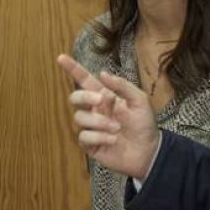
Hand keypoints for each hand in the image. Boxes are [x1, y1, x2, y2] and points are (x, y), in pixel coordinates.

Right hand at [58, 54, 159, 179]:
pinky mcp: (90, 144)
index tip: (61, 57)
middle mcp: (95, 110)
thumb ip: (122, 86)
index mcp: (105, 97)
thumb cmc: (144, 125)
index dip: (73, 69)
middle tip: (102, 100)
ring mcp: (91, 127)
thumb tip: (102, 73)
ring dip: (99, 121)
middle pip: (75, 97)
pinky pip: (84, 136)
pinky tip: (113, 140)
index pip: (85, 80)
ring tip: (117, 129)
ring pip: (80, 118)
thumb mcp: (140, 100)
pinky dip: (99, 136)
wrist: (148, 151)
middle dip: (85, 96)